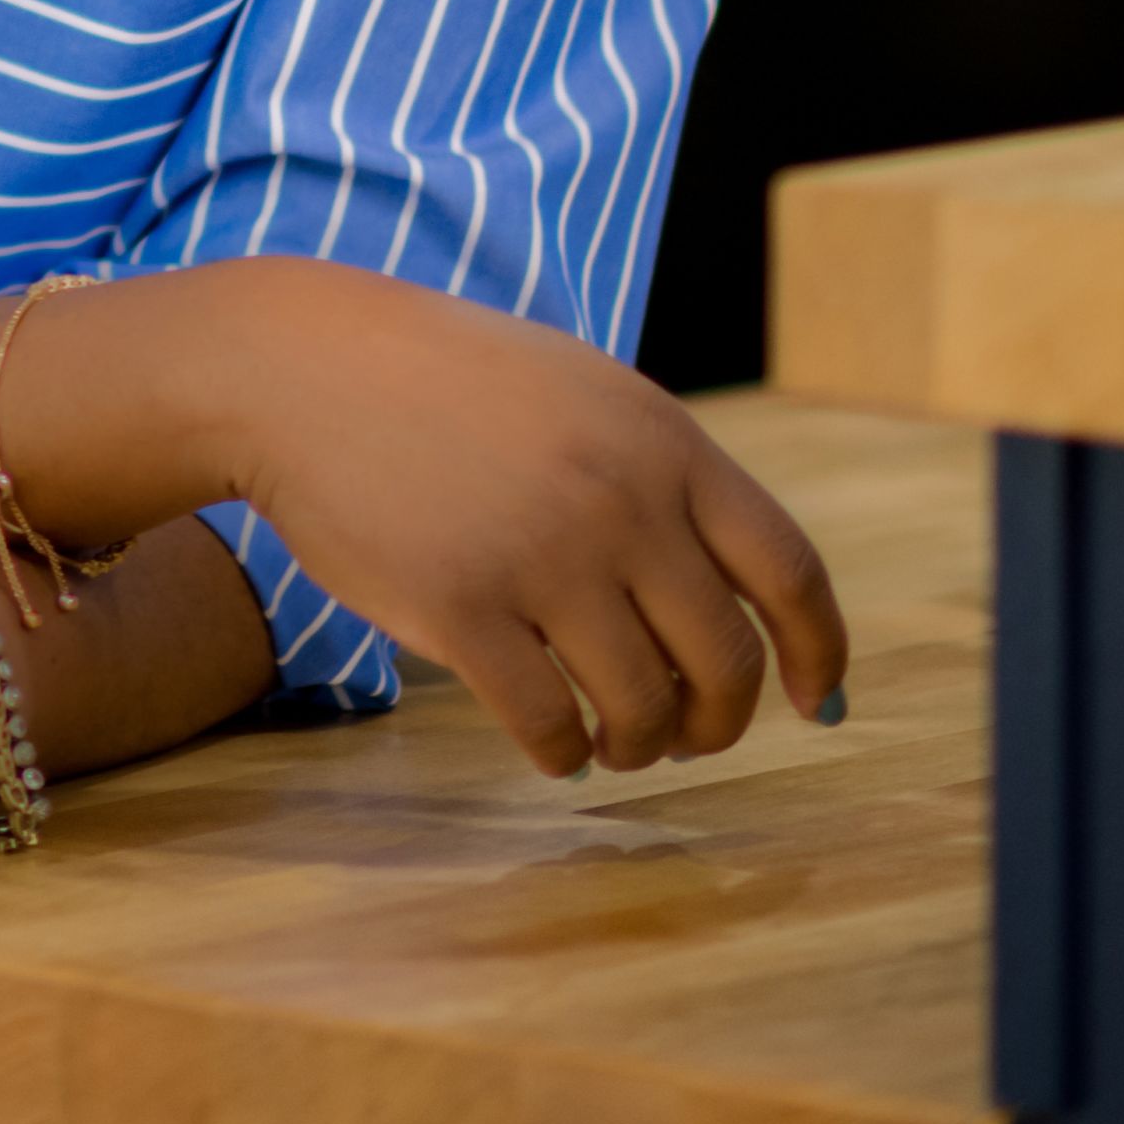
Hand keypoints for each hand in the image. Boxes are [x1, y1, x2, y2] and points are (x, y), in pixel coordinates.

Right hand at [217, 267, 849, 779]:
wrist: (304, 369)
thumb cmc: (446, 383)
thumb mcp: (582, 392)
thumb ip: (660, 475)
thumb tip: (741, 602)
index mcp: (662, 440)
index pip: (787, 568)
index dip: (818, 649)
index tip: (819, 701)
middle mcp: (619, 498)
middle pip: (722, 658)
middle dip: (719, 721)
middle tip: (690, 737)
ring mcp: (542, 554)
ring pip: (641, 706)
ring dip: (640, 745)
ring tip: (614, 741)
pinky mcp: (462, 608)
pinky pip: (548, 724)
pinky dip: (564, 754)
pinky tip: (554, 744)